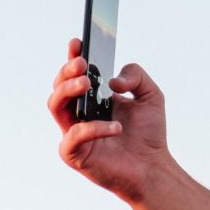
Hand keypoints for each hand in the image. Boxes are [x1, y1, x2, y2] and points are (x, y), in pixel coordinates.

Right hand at [48, 38, 171, 202]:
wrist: (154, 167)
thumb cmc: (149, 133)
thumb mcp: (150, 95)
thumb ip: (136, 77)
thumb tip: (112, 80)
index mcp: (93, 98)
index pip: (75, 74)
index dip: (73, 57)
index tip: (78, 42)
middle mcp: (78, 113)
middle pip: (59, 87)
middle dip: (67, 72)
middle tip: (83, 65)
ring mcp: (73, 133)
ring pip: (55, 105)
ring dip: (68, 90)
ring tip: (87, 83)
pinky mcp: (74, 154)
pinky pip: (73, 136)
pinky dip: (92, 128)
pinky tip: (115, 127)